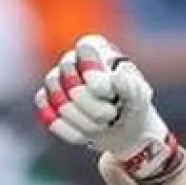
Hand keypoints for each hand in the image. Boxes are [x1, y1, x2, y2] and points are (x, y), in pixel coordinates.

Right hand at [34, 34, 176, 179]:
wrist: (124, 132)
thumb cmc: (132, 107)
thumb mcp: (139, 98)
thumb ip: (129, 87)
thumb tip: (114, 77)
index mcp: (96, 49)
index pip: (85, 50)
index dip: (93, 71)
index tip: (107, 92)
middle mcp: (72, 60)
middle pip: (70, 80)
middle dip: (94, 107)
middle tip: (111, 115)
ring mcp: (55, 81)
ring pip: (59, 102)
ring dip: (85, 123)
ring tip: (102, 125)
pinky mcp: (46, 102)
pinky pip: (49, 117)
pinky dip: (71, 132)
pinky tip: (86, 135)